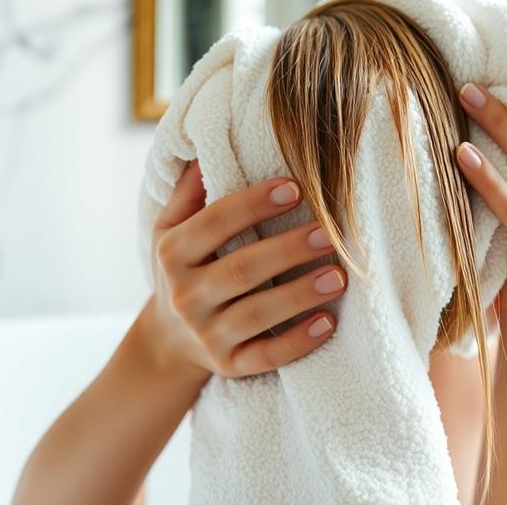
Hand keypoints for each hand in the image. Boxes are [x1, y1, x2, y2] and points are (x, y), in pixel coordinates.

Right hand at [137, 160, 344, 383]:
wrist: (166, 342)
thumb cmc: (182, 269)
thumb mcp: (170, 228)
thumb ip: (190, 190)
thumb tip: (207, 141)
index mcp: (173, 253)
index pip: (214, 223)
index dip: (253, 204)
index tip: (295, 187)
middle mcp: (185, 295)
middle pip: (240, 270)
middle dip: (286, 250)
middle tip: (328, 233)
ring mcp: (207, 335)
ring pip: (256, 314)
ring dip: (299, 295)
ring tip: (339, 276)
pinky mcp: (229, 365)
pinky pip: (265, 357)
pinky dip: (296, 343)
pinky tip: (328, 324)